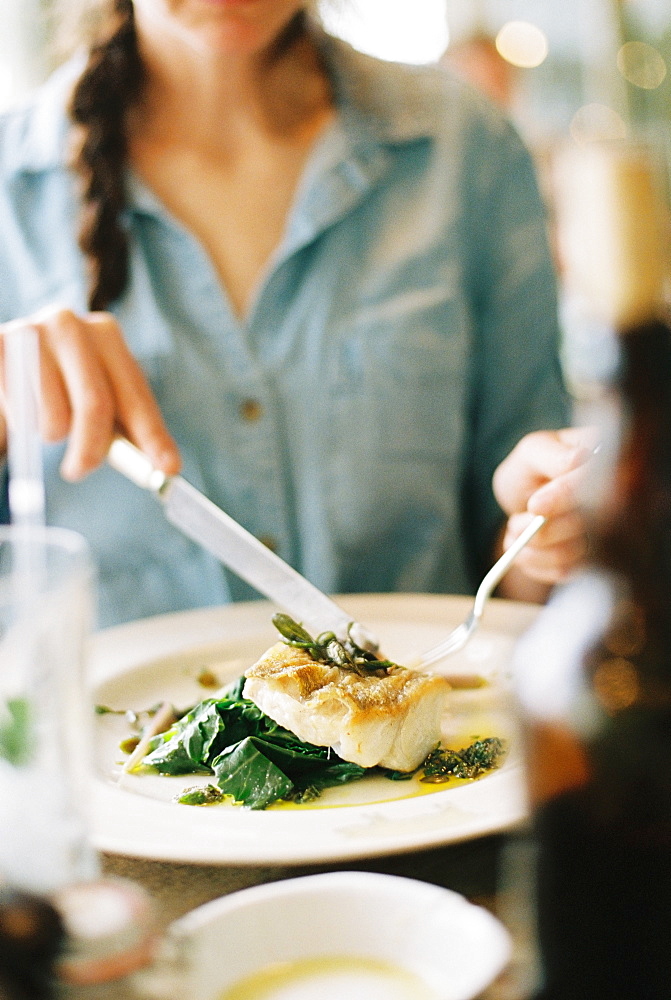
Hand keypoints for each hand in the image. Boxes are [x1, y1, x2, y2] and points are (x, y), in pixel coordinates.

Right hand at [0, 307, 180, 479]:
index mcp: (106, 335)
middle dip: (92, 450)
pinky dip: (24, 424)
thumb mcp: (95, 398)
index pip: (135, 395)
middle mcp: (71, 324)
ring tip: (46, 421)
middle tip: (81, 470)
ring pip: (53, 416)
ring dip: (51, 434)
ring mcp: (31, 332)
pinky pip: (21, 414)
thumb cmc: (58, 385)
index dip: (153, 435)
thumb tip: (166, 467)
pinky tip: (22, 406)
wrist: (7, 360)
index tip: (169, 468)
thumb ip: (126, 428)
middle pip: (95, 404)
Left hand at [492, 427, 597, 597]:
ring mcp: (610, 533)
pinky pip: (567, 572)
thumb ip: (553, 456)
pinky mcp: (594, 562)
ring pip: (576, 553)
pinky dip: (535, 563)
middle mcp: (621, 499)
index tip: (535, 504)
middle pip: (591, 524)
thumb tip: (580, 458)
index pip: (601, 482)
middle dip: (542, 527)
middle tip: (515, 522)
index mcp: (611, 461)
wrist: (526, 498)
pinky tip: (523, 549)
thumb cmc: (533, 469)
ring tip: (515, 530)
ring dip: (534, 546)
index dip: (566, 496)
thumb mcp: (533, 452)